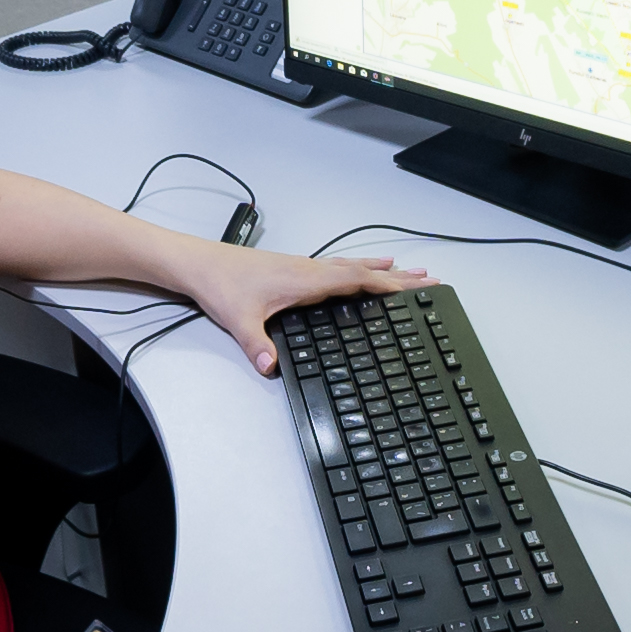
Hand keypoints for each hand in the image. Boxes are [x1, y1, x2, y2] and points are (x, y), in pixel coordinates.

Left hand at [177, 245, 427, 374]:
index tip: (418, 287)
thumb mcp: (239, 321)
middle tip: (430, 278)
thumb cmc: (221, 285)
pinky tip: (360, 271)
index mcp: (305, 280)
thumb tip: (271, 366)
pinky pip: (337, 268)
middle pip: (364, 271)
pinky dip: (358, 269)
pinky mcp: (294, 270)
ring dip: (381, 270)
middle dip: (398, 277)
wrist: (200, 264)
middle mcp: (309, 270)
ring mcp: (303, 268)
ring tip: (409, 270)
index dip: (389, 284)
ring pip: (352, 267)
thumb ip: (257, 344)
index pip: (357, 279)